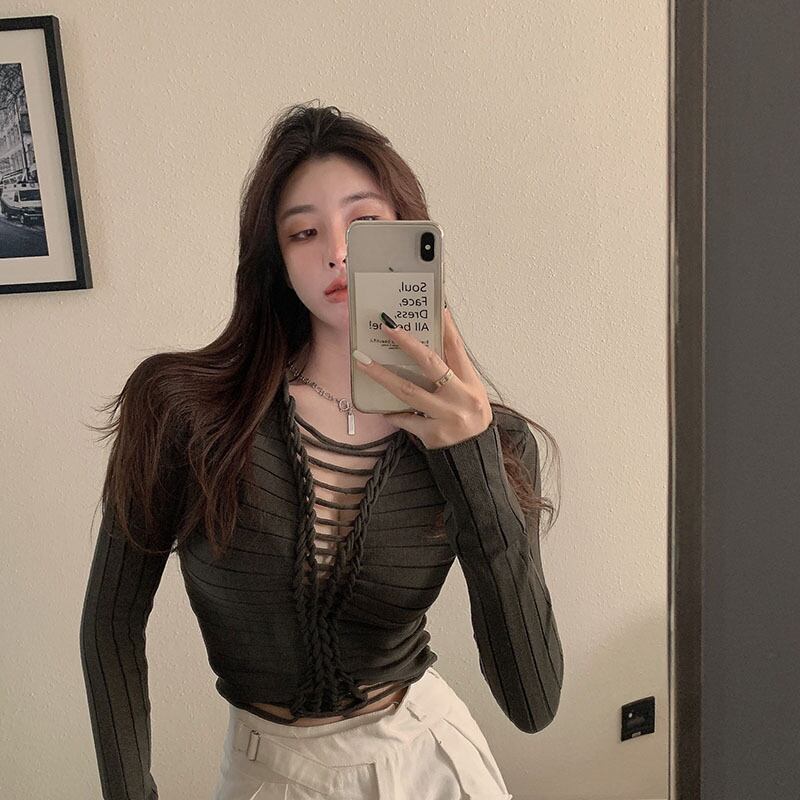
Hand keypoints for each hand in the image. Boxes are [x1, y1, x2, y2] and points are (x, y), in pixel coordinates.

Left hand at [351, 308, 493, 448]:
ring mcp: (447, 416)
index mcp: (472, 383)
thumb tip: (425, 345)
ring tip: (361, 361)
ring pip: (408, 391)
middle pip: (430, 363)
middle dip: (406, 343)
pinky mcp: (433, 434)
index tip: (433, 306)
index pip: (457, 348)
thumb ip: (453, 372)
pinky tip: (381, 408)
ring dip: (382, 374)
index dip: (445, 326)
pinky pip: (406, 419)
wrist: (474, 457)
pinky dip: (393, 413)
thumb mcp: (471, 393)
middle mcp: (461, 397)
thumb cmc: (469, 418)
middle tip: (386, 325)